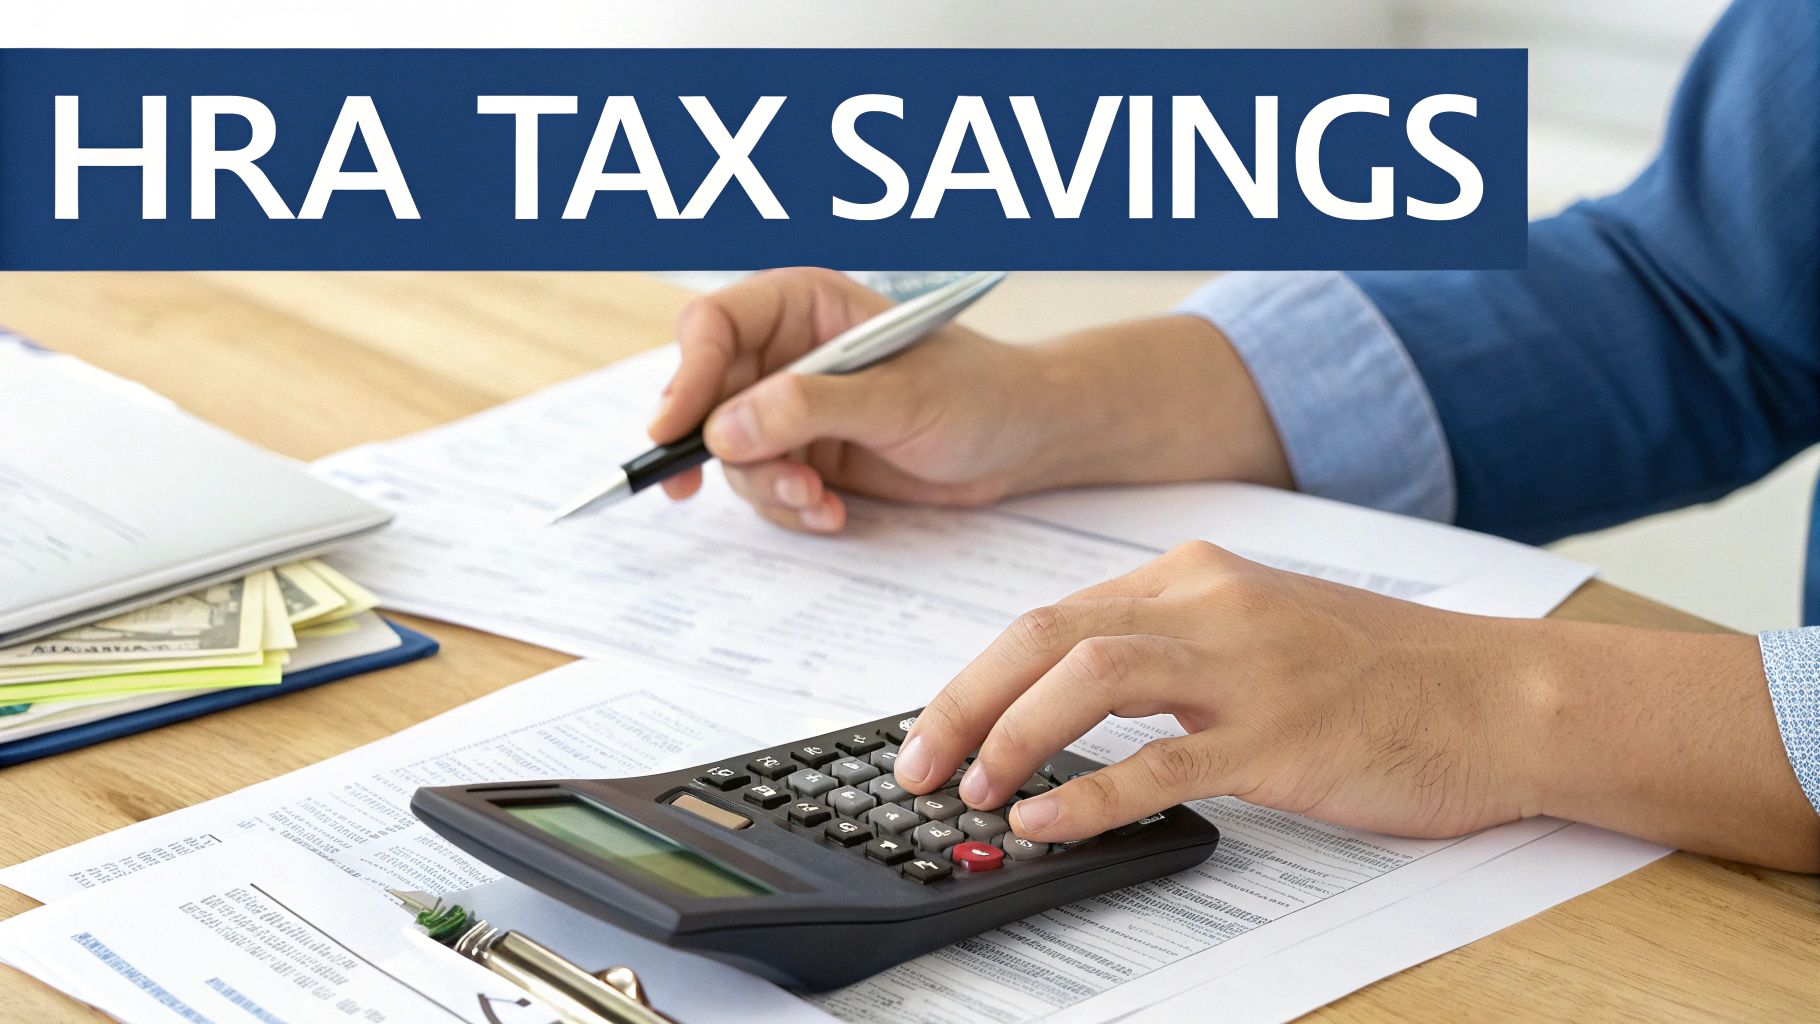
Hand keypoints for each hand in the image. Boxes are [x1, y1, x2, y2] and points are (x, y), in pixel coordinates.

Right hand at [647, 268, 1291, 532]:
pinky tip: (833, 512)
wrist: (1026, 441)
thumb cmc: (980, 394)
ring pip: (732, 455)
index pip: (713, 327)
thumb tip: (726, 427)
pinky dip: (792, 507)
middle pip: (707, 399)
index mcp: (803, 305)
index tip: (674, 430)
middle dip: (725, 452)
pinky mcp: (808, 455)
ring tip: (821, 499)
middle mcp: (787, 352)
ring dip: (768, 488)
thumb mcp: (898, 399)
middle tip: (749, 485)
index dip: (685, 376)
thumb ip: (810, 408)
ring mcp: (792, 408)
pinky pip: (766, 488)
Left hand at [893, 542, 1819, 870]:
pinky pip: (1159, 764)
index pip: (1052, 617)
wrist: (1506, 697)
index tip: (939, 731)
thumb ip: (1171, 651)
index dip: (978, 678)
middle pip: (1045, 636)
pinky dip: (1088, 795)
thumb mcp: (1263, 633)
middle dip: (963, 703)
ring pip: (1087, 679)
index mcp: (1196, 576)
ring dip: (1011, 736)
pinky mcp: (1283, 739)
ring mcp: (1247, 670)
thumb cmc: (1386, 676)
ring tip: (978, 793)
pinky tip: (1049, 824)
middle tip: (917, 768)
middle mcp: (1210, 606)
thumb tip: (1067, 699)